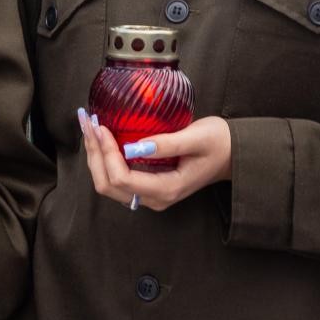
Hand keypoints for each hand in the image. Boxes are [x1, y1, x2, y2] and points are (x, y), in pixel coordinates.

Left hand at [79, 108, 232, 212]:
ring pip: (107, 183)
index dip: (106, 153)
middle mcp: (154, 198)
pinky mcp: (145, 184)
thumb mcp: (197, 137)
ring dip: (94, 155)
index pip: (123, 179)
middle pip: (107, 185)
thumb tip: (135, 146)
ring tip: (88, 125)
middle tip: (87, 121)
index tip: (101, 125)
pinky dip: (103, 157)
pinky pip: (115, 177)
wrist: (232, 155)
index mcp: (166, 189)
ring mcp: (148, 194)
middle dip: (93, 153)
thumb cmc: (219, 144)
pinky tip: (99, 136)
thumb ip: (167, 143)